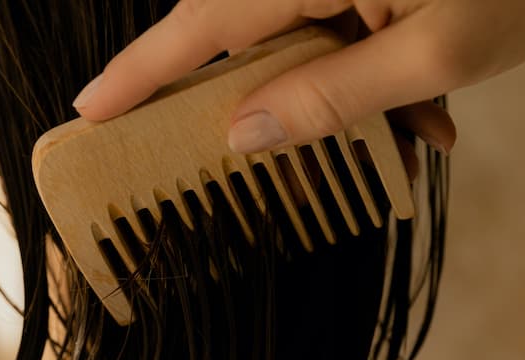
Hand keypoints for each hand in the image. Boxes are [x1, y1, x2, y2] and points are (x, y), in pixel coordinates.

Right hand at [72, 0, 524, 154]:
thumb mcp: (435, 53)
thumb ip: (333, 96)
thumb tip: (245, 136)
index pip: (201, 23)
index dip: (140, 74)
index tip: (89, 112)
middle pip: (247, 44)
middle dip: (261, 113)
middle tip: (245, 172)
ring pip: (306, 53)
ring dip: (341, 111)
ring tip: (404, 143)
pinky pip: (350, 43)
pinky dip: (379, 89)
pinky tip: (428, 123)